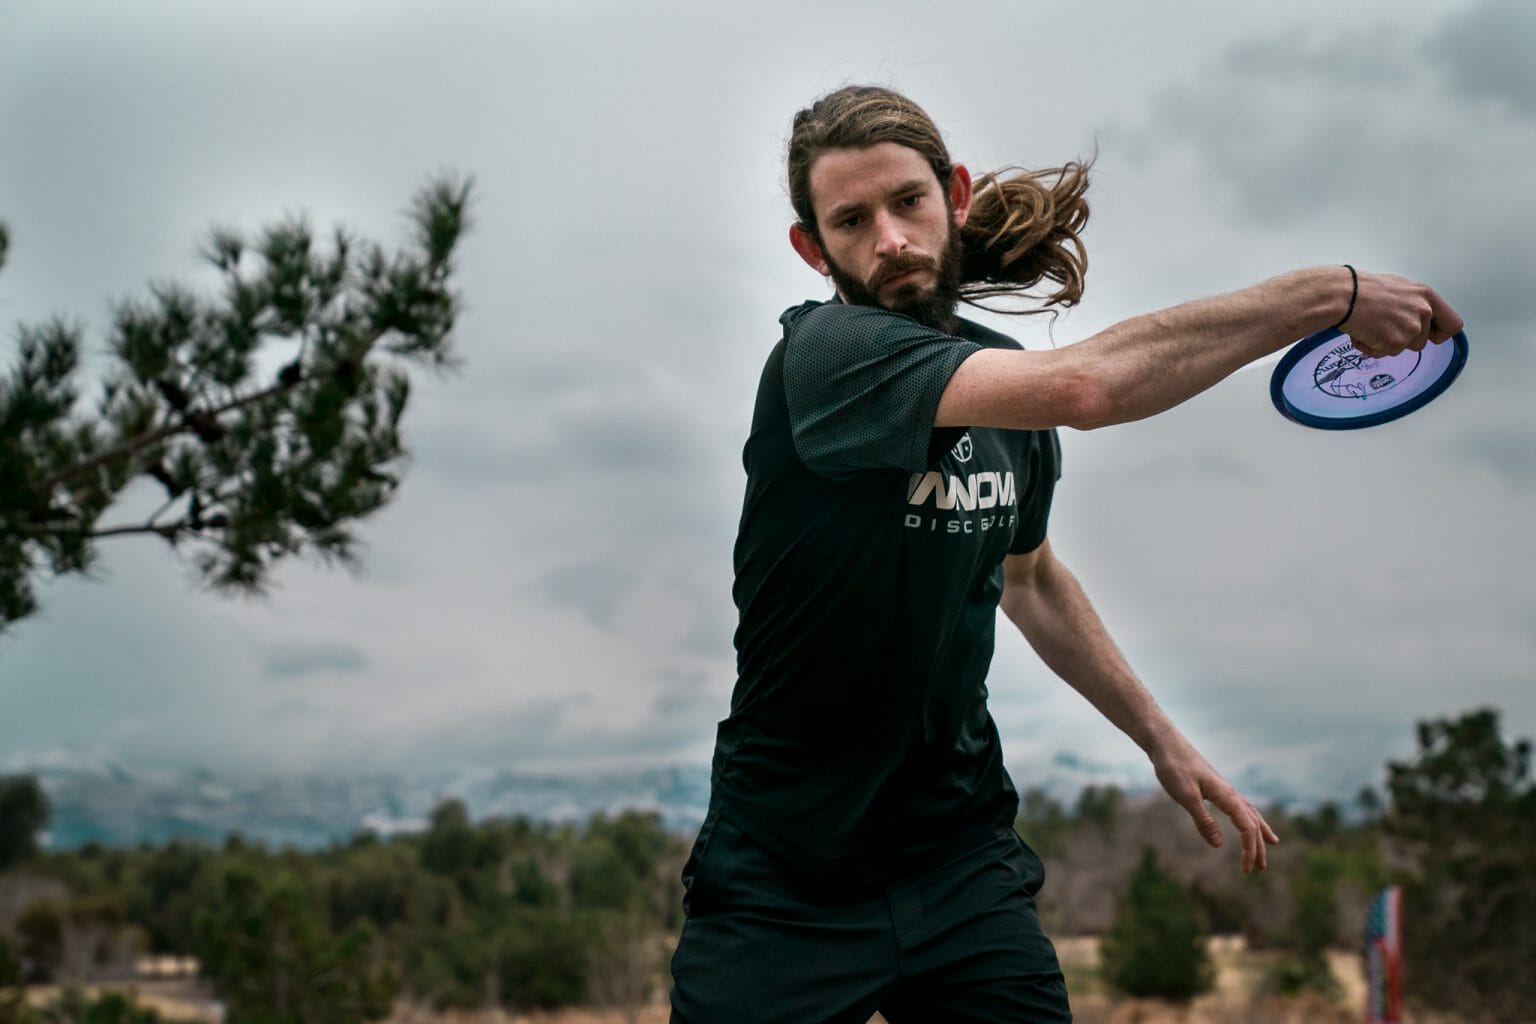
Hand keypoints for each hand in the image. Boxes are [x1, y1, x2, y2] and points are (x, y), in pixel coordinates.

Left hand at [1150, 735, 1278, 872]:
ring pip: (1248, 812)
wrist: (1165, 744)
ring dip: (1258, 830)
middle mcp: (1230, 792)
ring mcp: (1223, 788)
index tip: (1247, 870)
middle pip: (1252, 821)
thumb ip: (1203, 820)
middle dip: (1258, 845)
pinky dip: (1246, 817)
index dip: (1250, 849)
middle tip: (1261, 868)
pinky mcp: (1214, 786)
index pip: (1247, 827)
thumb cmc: (1174, 768)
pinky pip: (1238, 805)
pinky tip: (1243, 820)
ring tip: (1271, 844)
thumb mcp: (1186, 796)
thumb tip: (1219, 845)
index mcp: (1226, 795)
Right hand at [1341, 269, 1463, 359]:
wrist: (1345, 296)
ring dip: (1385, 343)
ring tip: (1370, 325)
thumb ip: (1416, 303)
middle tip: (1385, 327)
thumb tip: (1418, 316)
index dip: (1440, 333)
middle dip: (1403, 340)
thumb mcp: (1400, 287)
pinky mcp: (1394, 343)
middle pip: (1422, 342)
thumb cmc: (1365, 288)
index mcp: (1427, 296)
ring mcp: (1410, 329)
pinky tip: (1362, 331)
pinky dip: (1370, 347)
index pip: (1453, 324)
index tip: (1430, 335)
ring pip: (1401, 349)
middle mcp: (1423, 312)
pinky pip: (1382, 353)